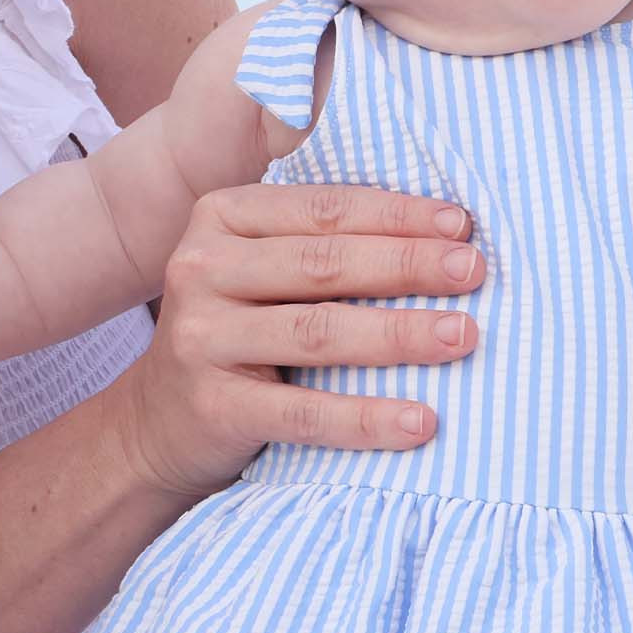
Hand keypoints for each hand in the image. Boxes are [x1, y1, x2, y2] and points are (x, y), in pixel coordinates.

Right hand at [114, 183, 484, 501]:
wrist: (158, 422)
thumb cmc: (241, 333)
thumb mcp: (262, 271)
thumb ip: (323, 242)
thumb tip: (446, 233)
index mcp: (224, 217)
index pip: (325, 209)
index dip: (398, 216)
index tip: (463, 225)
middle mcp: (203, 268)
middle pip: (325, 262)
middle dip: (408, 264)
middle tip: (474, 272)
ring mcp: (202, 338)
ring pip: (318, 332)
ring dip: (400, 334)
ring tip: (464, 336)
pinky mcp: (213, 406)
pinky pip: (304, 413)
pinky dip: (367, 418)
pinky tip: (420, 422)